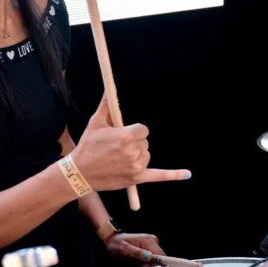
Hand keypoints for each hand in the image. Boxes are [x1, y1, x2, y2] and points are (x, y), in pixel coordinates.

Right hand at [71, 96, 190, 191]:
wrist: (80, 172)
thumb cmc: (87, 146)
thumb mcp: (95, 123)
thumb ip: (107, 105)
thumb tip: (110, 88)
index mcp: (126, 136)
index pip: (143, 130)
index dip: (134, 132)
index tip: (123, 135)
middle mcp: (133, 151)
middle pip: (144, 142)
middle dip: (133, 144)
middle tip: (116, 149)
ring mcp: (136, 166)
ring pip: (146, 155)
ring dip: (137, 156)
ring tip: (118, 160)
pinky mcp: (137, 178)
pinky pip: (159, 175)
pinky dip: (174, 175)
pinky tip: (187, 174)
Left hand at [103, 231, 164, 263]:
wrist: (113, 239)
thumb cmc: (117, 243)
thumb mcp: (124, 249)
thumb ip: (137, 253)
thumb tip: (150, 256)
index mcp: (148, 240)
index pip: (161, 256)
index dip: (156, 264)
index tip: (147, 266)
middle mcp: (152, 240)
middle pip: (160, 258)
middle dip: (151, 264)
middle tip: (138, 263)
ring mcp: (152, 243)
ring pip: (157, 259)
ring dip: (148, 263)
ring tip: (137, 261)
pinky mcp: (150, 246)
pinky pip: (153, 258)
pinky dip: (146, 262)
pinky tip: (139, 260)